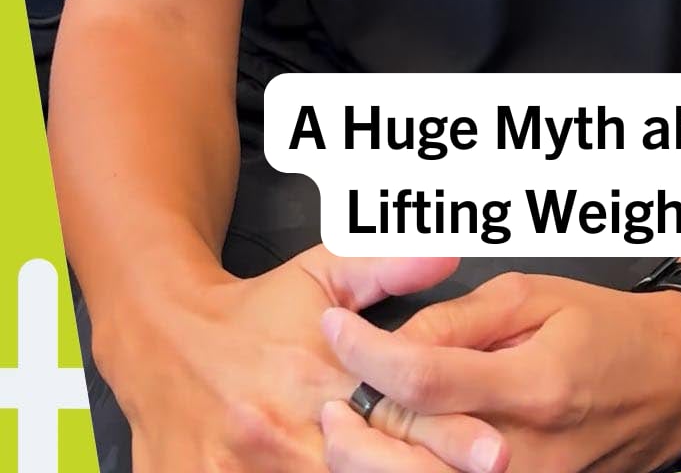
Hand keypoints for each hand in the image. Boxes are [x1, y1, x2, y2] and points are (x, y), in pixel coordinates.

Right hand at [98, 248, 507, 472]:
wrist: (160, 334)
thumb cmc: (254, 310)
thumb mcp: (320, 274)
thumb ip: (387, 269)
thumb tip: (447, 257)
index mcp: (317, 375)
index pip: (394, 412)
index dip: (447, 437)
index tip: (492, 449)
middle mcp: (285, 430)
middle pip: (364, 470)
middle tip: (482, 472)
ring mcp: (247, 472)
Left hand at [319, 271, 680, 472]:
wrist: (676, 379)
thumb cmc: (610, 329)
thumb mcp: (536, 296)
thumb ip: (462, 318)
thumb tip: (399, 338)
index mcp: (532, 383)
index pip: (425, 379)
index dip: (367, 354)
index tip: (333, 326)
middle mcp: (529, 451)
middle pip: (415, 452)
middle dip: (358, 423)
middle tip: (327, 394)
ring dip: (376, 463)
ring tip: (344, 429)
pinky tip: (393, 455)